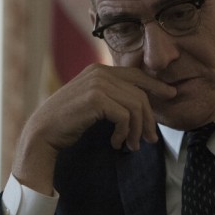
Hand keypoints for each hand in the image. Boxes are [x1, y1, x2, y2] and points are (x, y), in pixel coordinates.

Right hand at [11, 64, 176, 194]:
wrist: (43, 133)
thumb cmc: (68, 122)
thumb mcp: (93, 102)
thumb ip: (113, 96)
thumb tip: (143, 103)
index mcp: (99, 70)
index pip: (136, 74)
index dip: (156, 85)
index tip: (171, 94)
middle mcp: (99, 72)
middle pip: (139, 93)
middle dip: (148, 118)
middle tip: (150, 139)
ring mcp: (97, 84)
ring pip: (135, 105)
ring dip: (137, 130)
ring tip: (132, 145)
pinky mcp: (96, 99)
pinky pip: (125, 116)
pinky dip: (124, 133)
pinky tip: (116, 143)